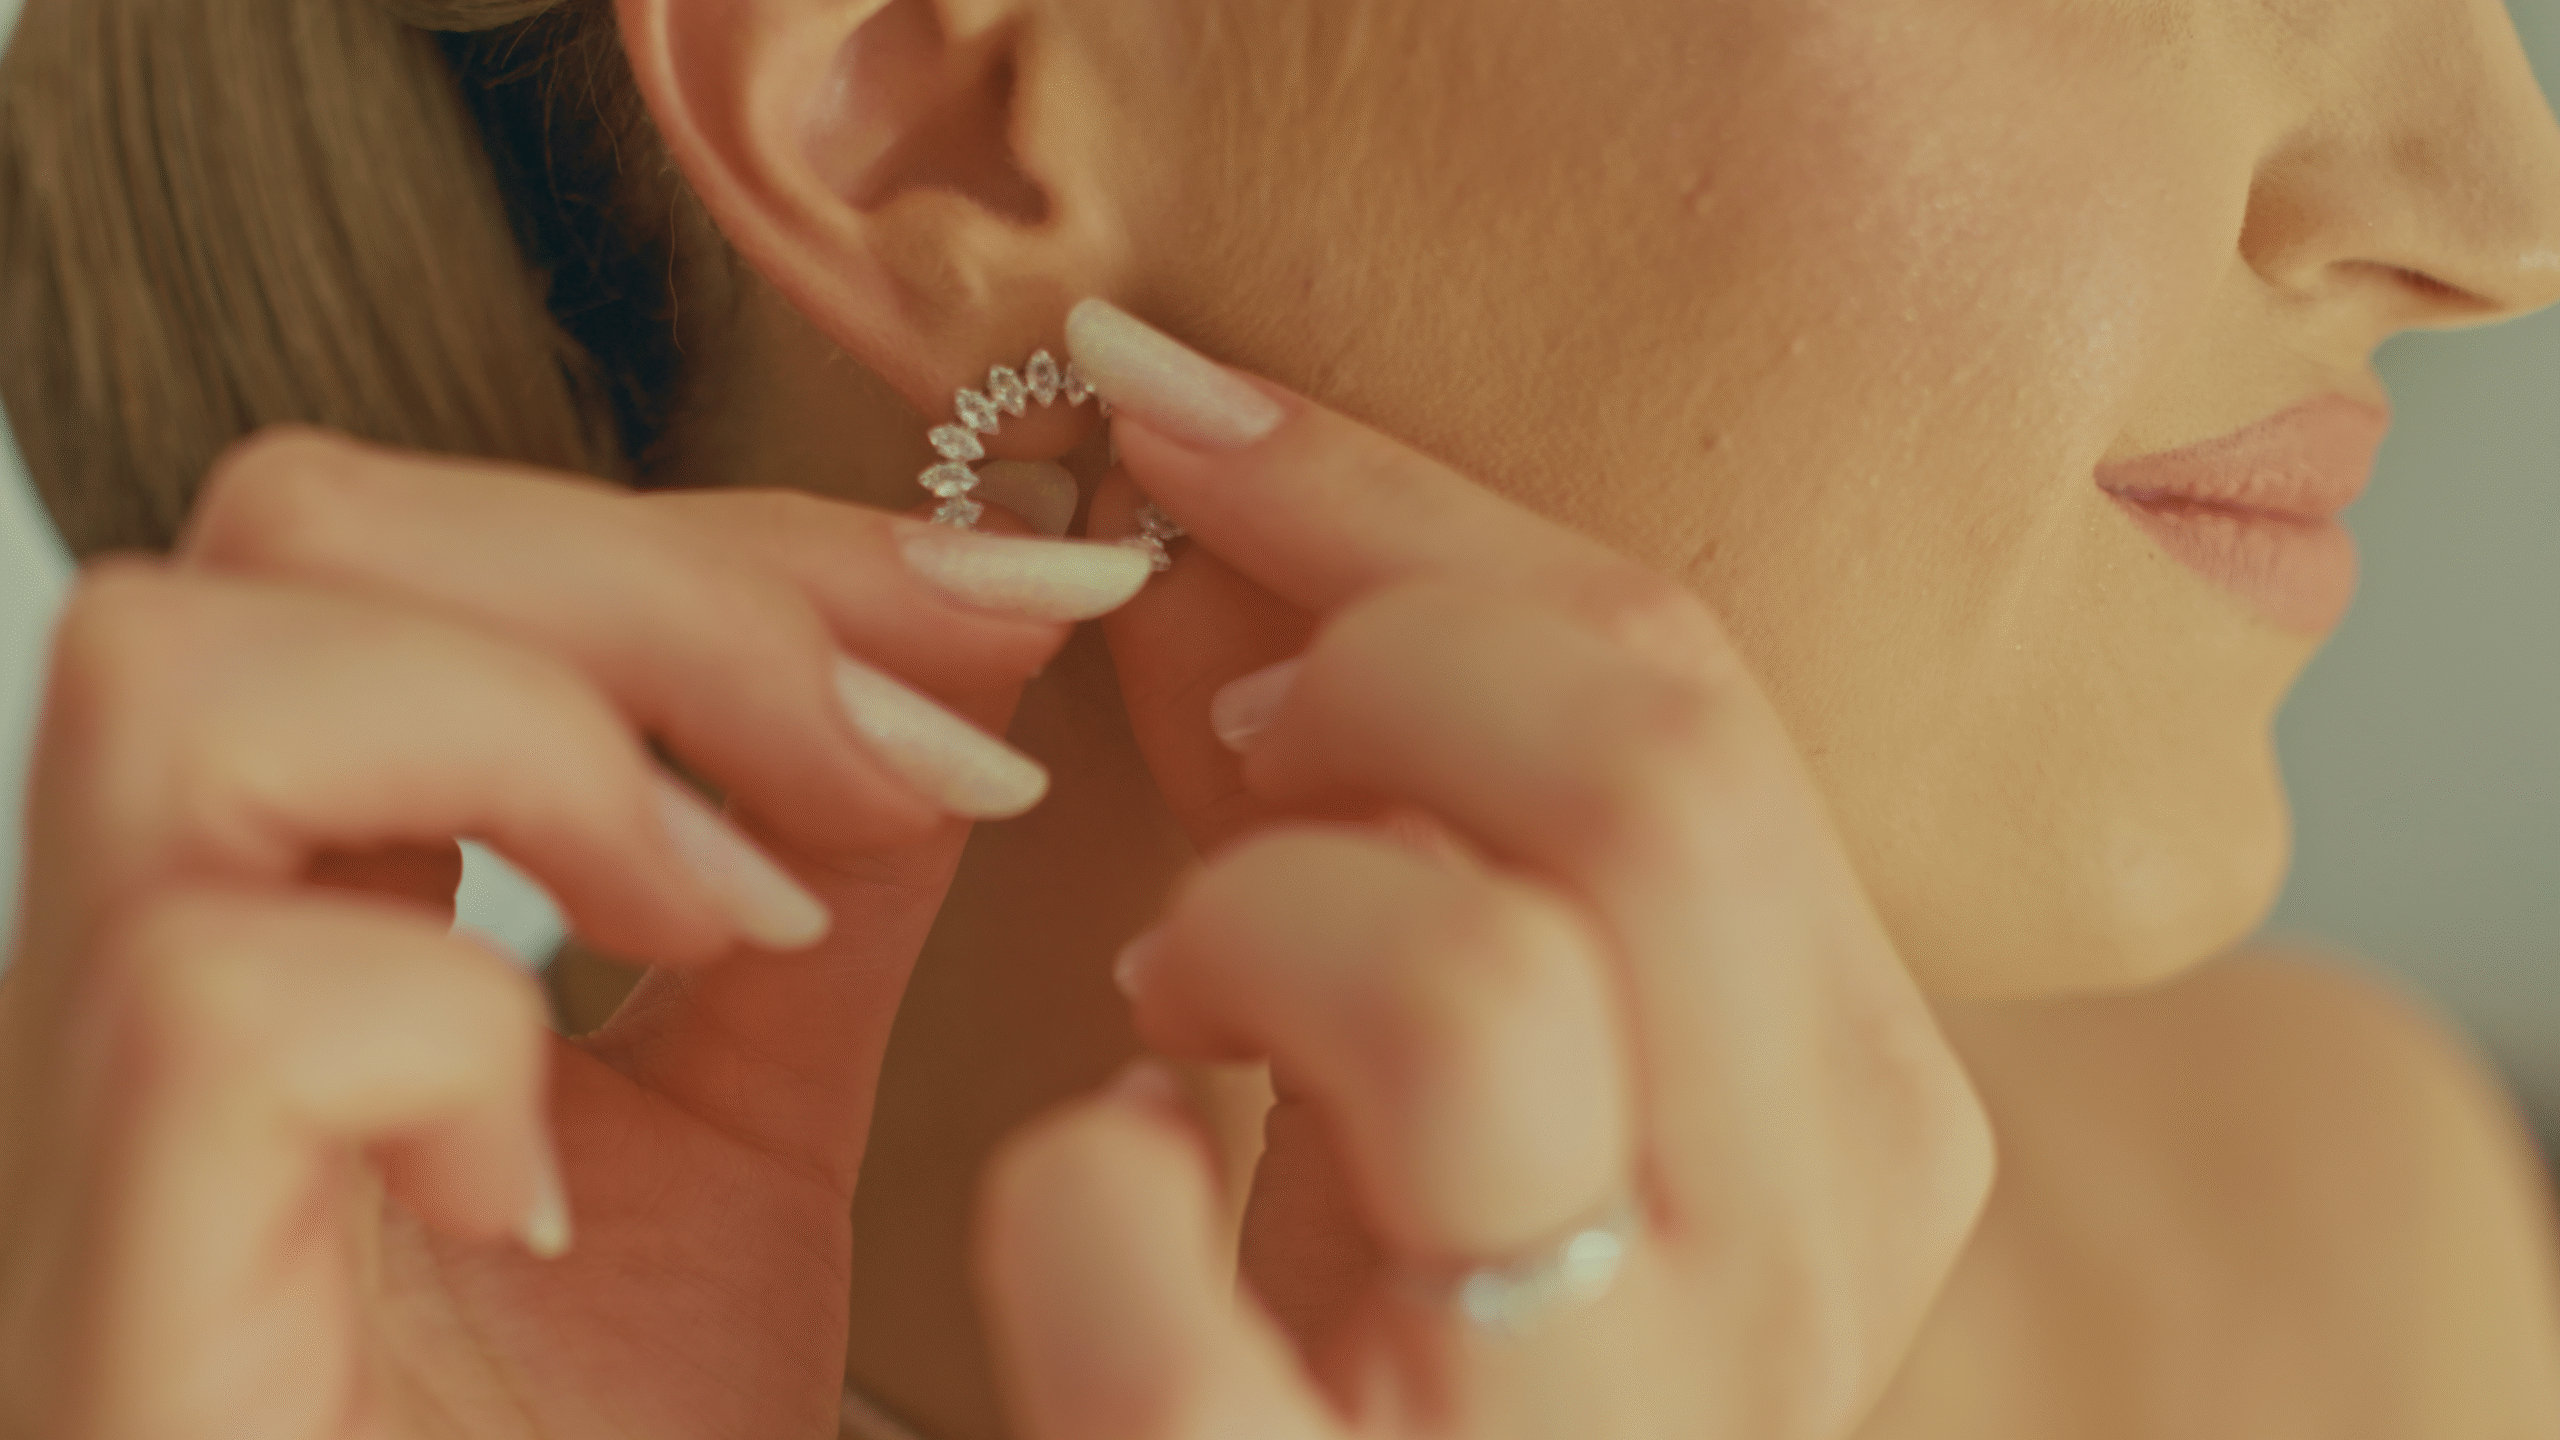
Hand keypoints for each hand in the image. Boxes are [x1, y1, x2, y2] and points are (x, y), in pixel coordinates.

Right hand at [0, 430, 1150, 1439]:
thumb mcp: (745, 1150)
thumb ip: (807, 894)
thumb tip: (932, 644)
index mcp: (297, 934)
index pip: (414, 554)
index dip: (727, 536)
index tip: (1019, 596)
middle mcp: (141, 1004)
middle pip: (283, 537)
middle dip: (658, 588)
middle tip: (908, 752)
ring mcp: (86, 1158)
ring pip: (180, 682)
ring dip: (541, 745)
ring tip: (720, 926)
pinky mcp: (106, 1322)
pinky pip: (209, 1010)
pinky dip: (446, 1030)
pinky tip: (556, 1172)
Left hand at [977, 307, 1995, 1439]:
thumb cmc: (1398, 1361)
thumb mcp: (1469, 1073)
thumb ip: (1409, 810)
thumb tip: (1225, 524)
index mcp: (1853, 1117)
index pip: (1683, 686)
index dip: (1396, 503)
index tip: (1175, 409)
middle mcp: (1795, 1269)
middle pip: (1645, 767)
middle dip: (1373, 659)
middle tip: (1227, 741)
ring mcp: (1601, 1428)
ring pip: (1472, 981)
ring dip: (1257, 919)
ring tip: (1184, 997)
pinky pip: (1163, 1282)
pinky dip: (1080, 1189)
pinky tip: (1113, 1193)